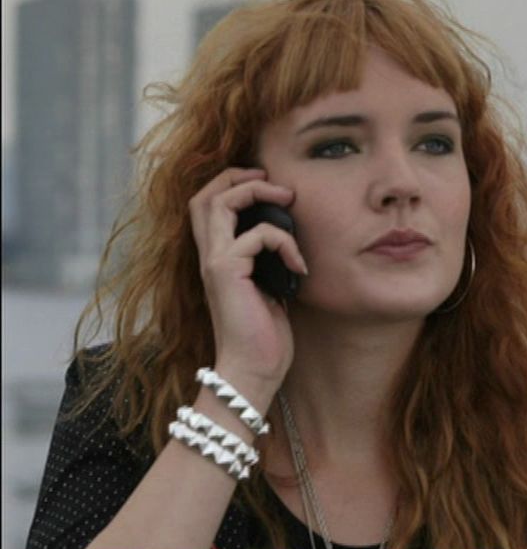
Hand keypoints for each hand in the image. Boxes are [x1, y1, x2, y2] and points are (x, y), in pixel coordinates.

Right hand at [188, 167, 306, 389]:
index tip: (267, 183)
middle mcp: (209, 257)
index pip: (207, 205)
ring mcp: (214, 264)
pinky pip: (257, 236)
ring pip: (219, 203)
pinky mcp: (227, 274)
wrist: (253, 371)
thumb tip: (289, 240)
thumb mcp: (269, 288)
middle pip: (204, 194)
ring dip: (257, 193)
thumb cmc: (264, 336)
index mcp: (217, 258)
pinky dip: (284, 241)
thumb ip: (268, 262)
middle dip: (239, 177)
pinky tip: (299, 266)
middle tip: (275, 182)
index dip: (230, 183)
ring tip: (288, 201)